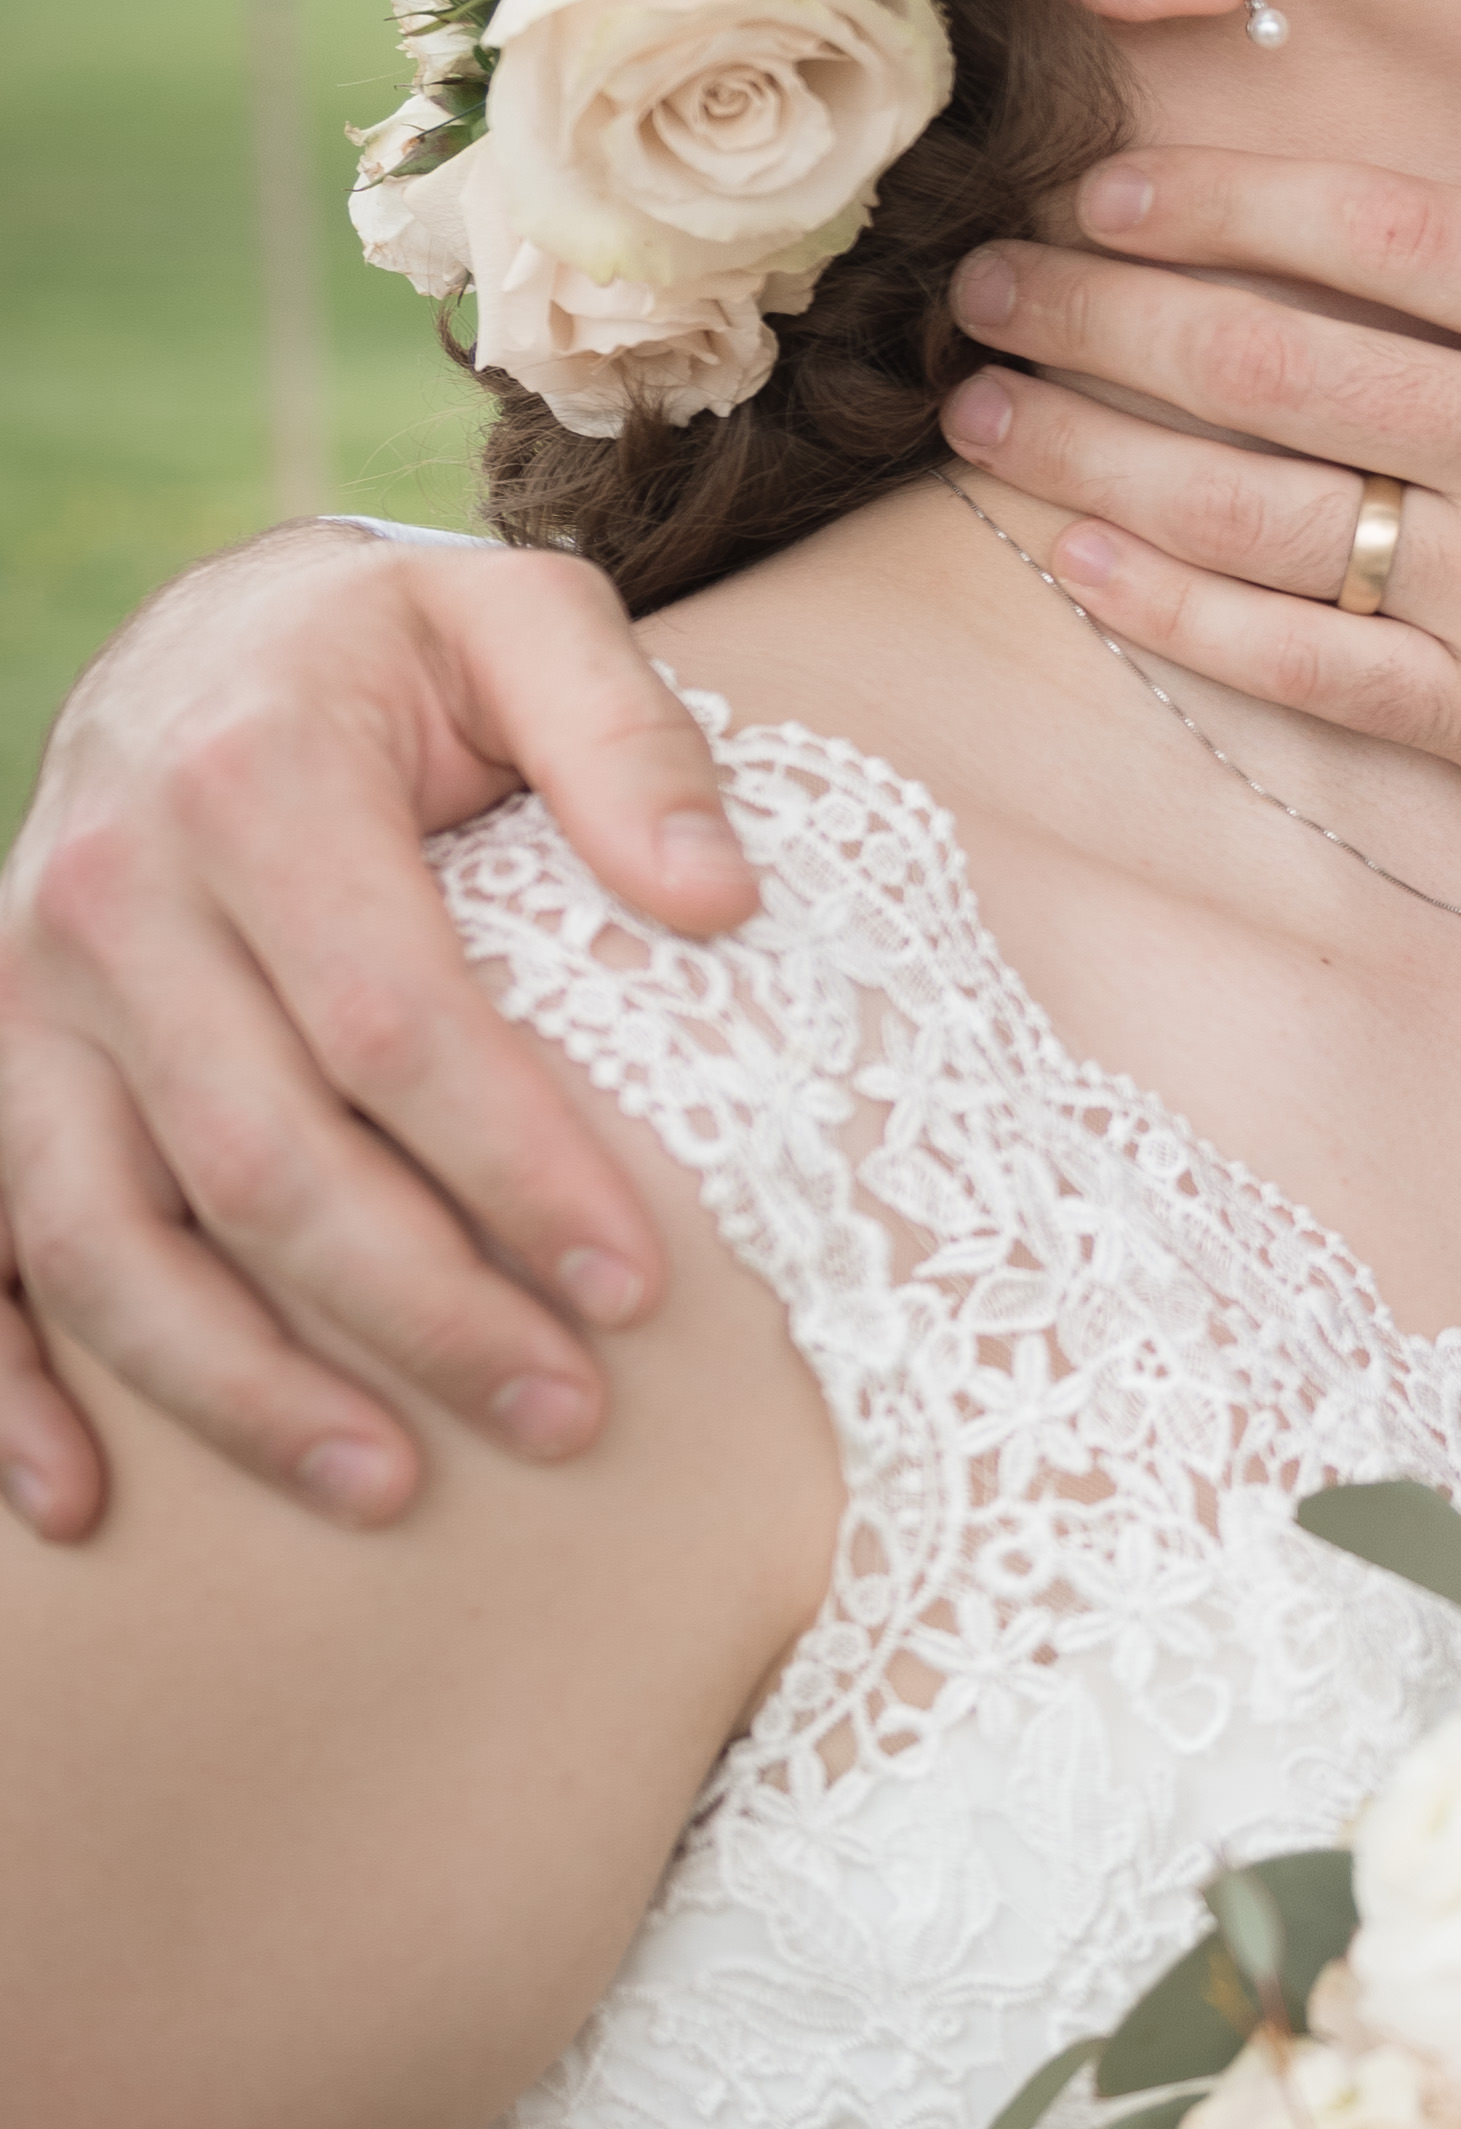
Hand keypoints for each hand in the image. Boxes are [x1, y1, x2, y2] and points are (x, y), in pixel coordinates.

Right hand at [0, 530, 758, 1535]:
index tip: (634, 1287)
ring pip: (106, 1235)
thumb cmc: (401, 647)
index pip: (396, 1026)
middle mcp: (109, 895)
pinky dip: (7, 1392)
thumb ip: (629, 742)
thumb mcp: (530, 619)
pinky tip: (85, 1510)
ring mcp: (24, 995)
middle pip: (259, 1158)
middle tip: (564, 1414)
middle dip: (417, 1309)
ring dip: (239, 1387)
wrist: (213, 628)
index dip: (517, 1170)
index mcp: (257, 783)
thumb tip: (721, 902)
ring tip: (388, 1485)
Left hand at [933, 0, 1460, 939]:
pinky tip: (1073, 560)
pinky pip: (1299, 667)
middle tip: (980, 281)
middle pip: (1280, 364)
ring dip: (1095, 451)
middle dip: (1104, 314)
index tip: (1109, 186)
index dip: (1225, 202)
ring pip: (1256, 513)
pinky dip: (1170, 614)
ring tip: (979, 405)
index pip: (1391, 238)